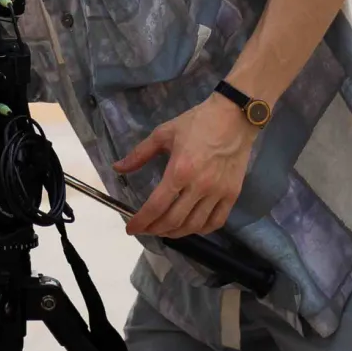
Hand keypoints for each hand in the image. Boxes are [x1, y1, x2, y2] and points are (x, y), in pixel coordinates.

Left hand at [115, 95, 255, 239]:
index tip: (131, 228)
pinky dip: (201, 229)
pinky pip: (216, 221)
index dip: (142, 221)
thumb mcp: (163, 134)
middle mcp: (199, 186)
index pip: (156, 206)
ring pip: (195, 225)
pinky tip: (191, 226)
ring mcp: (218, 193)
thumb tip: (117, 168)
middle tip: (145, 229)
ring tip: (164, 230)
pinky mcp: (233, 194)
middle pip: (174, 220)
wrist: (233, 117)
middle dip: (155, 229)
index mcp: (179, 171)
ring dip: (176, 233)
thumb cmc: (196, 123)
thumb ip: (139, 154)